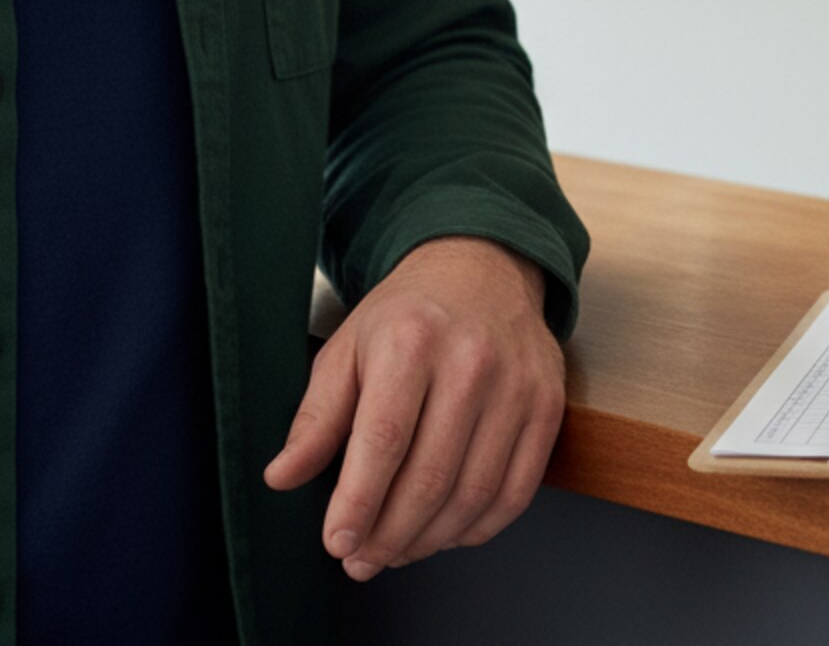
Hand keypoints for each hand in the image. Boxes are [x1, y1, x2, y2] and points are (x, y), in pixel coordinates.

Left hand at [262, 237, 565, 579]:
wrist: (482, 269)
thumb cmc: (408, 315)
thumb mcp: (348, 348)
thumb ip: (317, 417)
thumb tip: (282, 477)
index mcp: (412, 340)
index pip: (383, 441)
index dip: (358, 503)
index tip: (337, 542)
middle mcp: (472, 360)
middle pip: (429, 477)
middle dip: (388, 535)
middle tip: (361, 559)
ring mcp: (517, 383)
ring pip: (473, 492)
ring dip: (429, 540)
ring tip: (397, 549)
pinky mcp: (547, 404)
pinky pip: (516, 490)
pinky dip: (478, 527)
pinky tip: (447, 530)